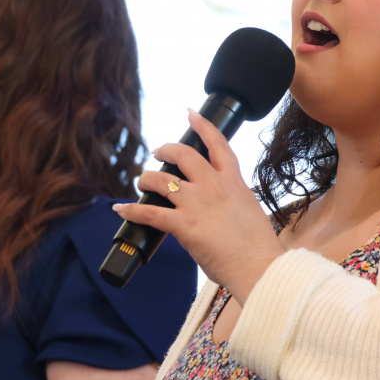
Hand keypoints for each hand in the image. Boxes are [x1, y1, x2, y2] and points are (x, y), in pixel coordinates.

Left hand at [114, 110, 285, 303]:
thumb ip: (232, 198)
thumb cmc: (257, 245)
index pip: (217, 144)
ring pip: (161, 180)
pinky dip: (131, 211)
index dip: (202, 125)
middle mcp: (213, 186)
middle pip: (183, 154)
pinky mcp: (183, 225)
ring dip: (146, 178)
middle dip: (166, 149)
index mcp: (233, 181)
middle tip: (158, 152)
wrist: (258, 266)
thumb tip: (220, 201)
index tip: (190, 114)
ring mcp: (196, 203)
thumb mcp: (248, 209)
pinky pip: (149, 213)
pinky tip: (121, 210)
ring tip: (142, 181)